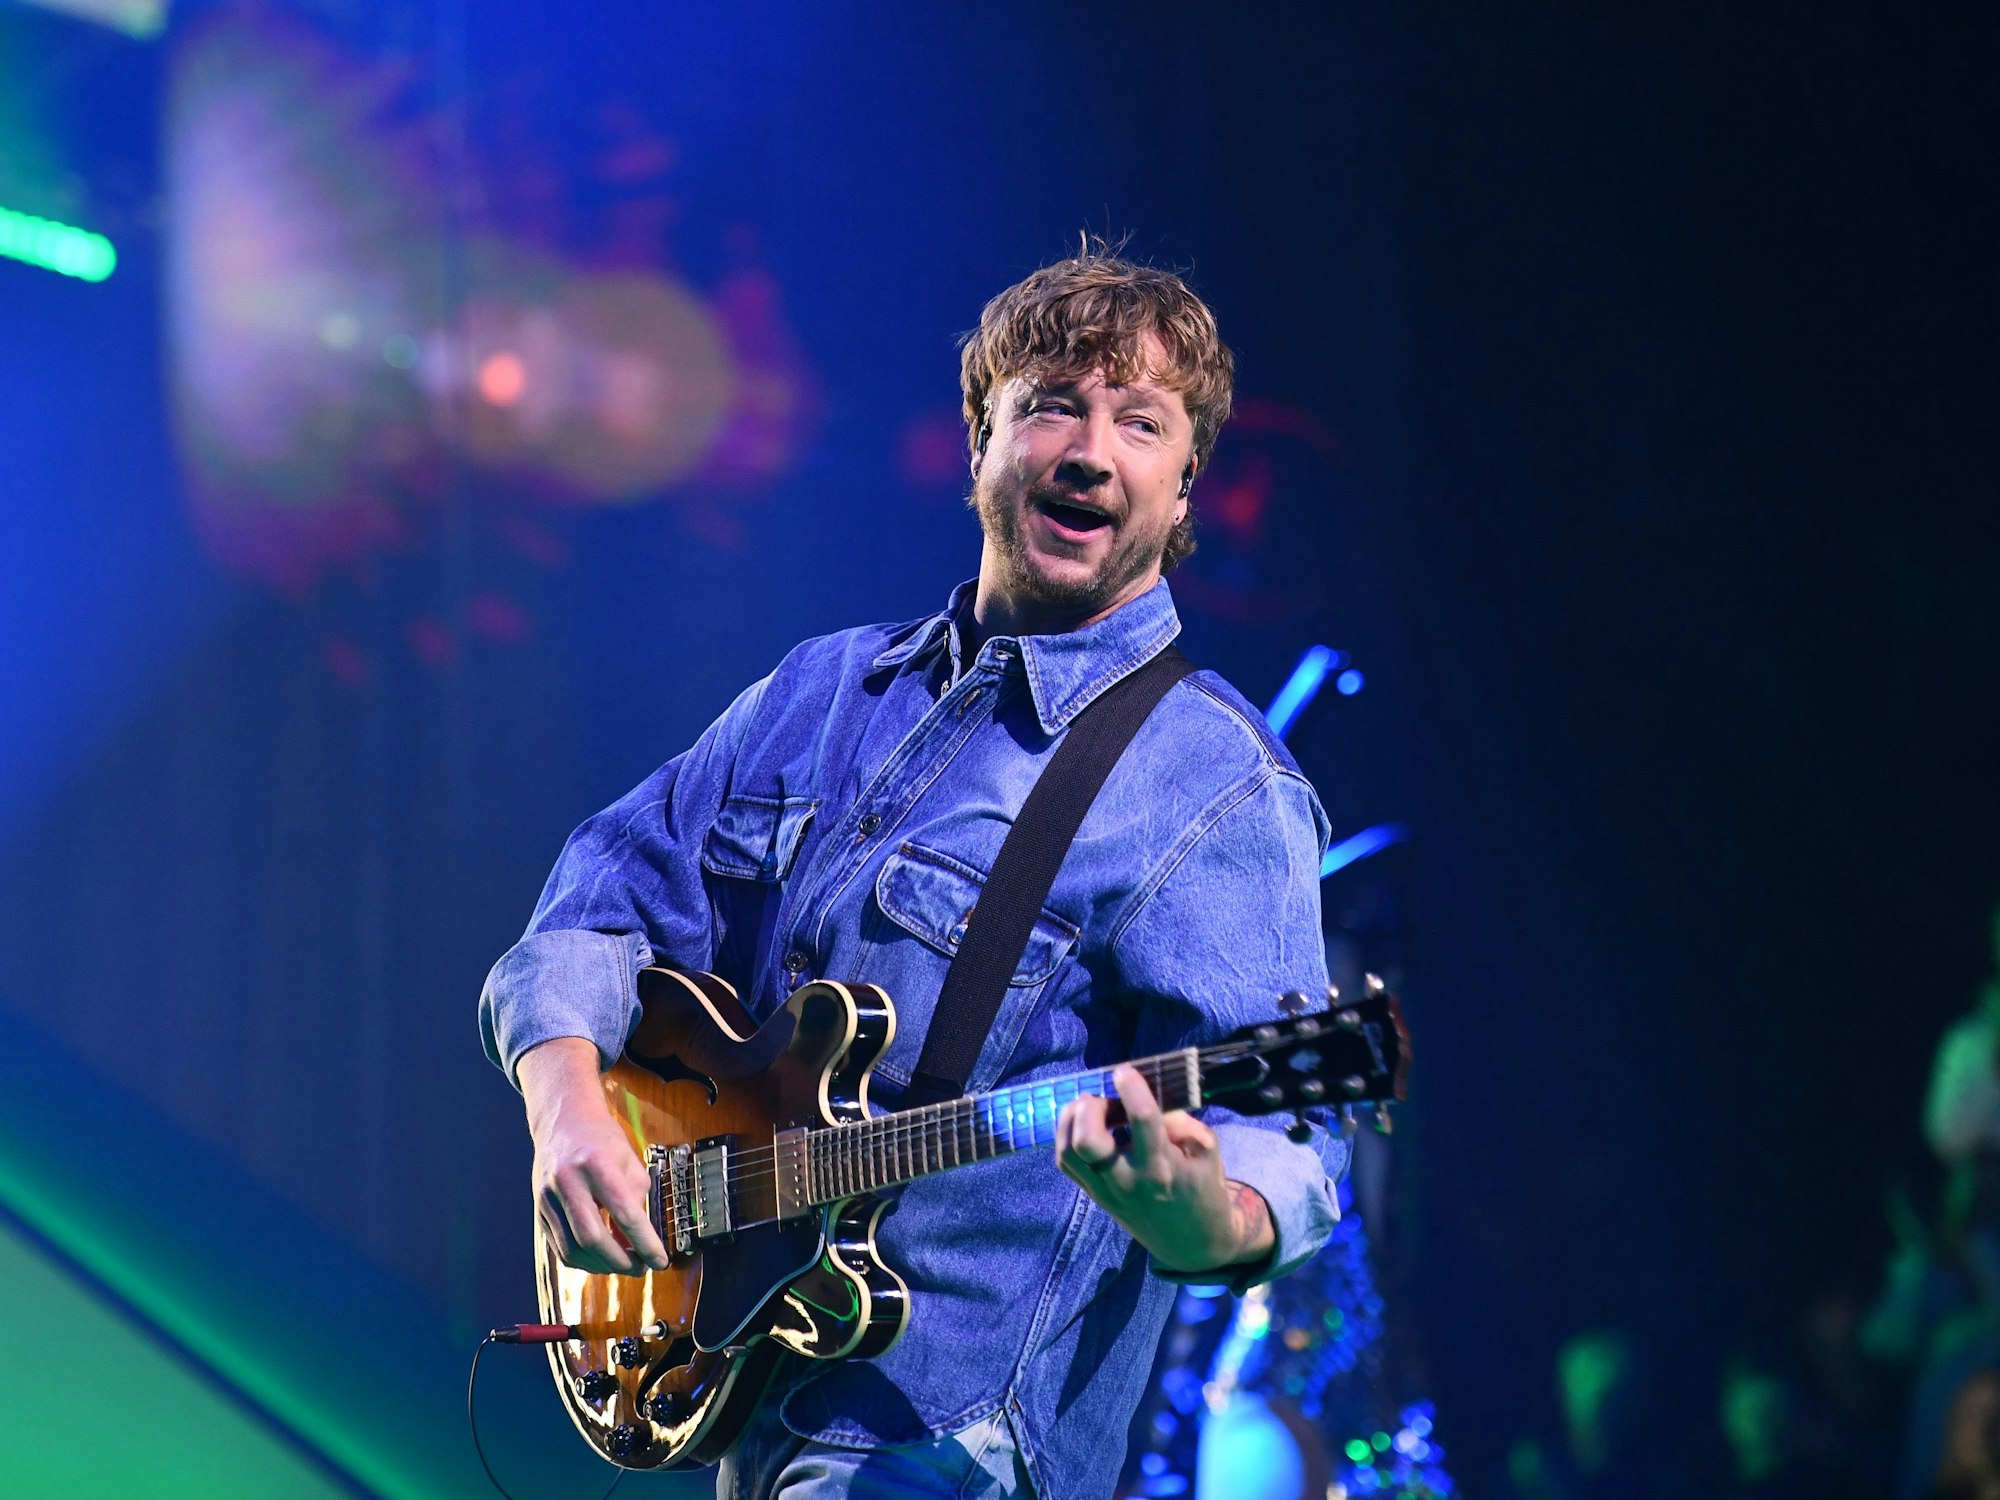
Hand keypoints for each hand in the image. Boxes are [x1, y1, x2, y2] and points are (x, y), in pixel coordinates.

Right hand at [518, 1037, 670, 1275]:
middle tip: (641, 1268)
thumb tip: (640, 1244)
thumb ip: (637, 1200)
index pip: (624, 1213)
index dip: (645, 1243)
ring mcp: (547, 1197)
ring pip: (572, 1250)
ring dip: (601, 1267)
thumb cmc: (601, 1139)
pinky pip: (559, 1248)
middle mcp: (568, 1181)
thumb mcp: (629, 1160)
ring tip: (623, 1265)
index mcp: (597, 1163)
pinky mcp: (538, 1210)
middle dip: (621, 1262)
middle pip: (592, 1238)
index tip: (660, 1260)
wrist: (563, 1119)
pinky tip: (600, 1259)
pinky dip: (583, 1261)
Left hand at [1055, 1063, 1274, 1274]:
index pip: (1141, 1122)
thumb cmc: (1204, 1189)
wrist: (1192, 1243)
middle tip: (1106, 1098)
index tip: (1124, 1071)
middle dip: (1091, 1107)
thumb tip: (1147, 1097)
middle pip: (1087, 1141)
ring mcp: (1106, 1190)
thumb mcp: (1206, 1150)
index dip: (1131, 1090)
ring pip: (1069, 1151)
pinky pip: (1066, 1162)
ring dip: (1073, 1119)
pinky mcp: (1094, 1196)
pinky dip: (1067, 1136)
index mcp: (1163, 1166)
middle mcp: (1128, 1179)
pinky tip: (1084, 1124)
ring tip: (1091, 1107)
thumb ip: (1180, 1121)